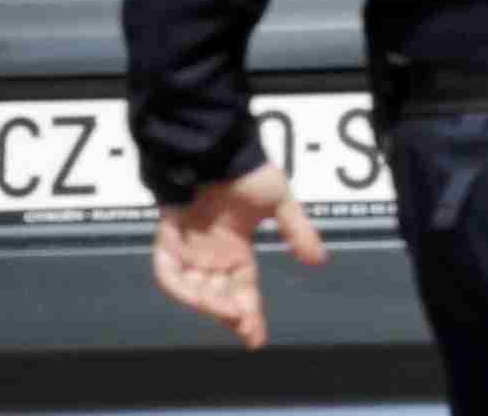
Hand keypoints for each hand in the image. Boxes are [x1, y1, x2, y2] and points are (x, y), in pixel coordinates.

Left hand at [151, 165, 324, 350]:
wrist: (221, 147)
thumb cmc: (249, 169)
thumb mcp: (281, 203)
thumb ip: (298, 231)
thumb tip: (319, 260)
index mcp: (235, 251)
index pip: (242, 292)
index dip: (250, 316)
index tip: (257, 339)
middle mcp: (210, 257)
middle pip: (218, 298)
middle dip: (232, 316)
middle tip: (247, 329)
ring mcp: (188, 250)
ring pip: (194, 291)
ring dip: (210, 304)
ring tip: (231, 312)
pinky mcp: (167, 239)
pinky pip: (168, 272)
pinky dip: (183, 287)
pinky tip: (201, 295)